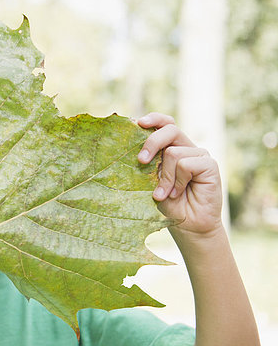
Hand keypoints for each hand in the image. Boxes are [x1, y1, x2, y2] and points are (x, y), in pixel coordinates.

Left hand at [137, 113, 222, 235]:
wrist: (187, 225)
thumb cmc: (166, 204)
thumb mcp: (151, 181)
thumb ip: (149, 163)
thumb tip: (136, 151)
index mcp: (171, 148)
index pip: (165, 124)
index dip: (154, 119)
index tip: (138, 122)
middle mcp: (186, 148)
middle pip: (169, 129)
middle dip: (152, 142)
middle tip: (141, 161)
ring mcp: (199, 156)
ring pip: (174, 152)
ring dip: (165, 177)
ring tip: (166, 194)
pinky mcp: (210, 165)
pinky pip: (186, 164)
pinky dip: (178, 181)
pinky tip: (179, 193)